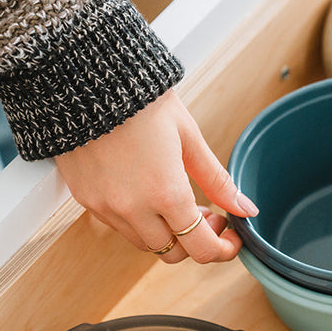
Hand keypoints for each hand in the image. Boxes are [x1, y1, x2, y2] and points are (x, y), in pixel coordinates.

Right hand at [54, 89, 258, 263]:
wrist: (85, 77)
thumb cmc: (142, 101)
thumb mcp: (189, 137)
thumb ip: (218, 180)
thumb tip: (246, 209)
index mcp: (165, 193)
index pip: (201, 249)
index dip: (223, 249)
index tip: (231, 235)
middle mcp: (132, 208)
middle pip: (173, 253)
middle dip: (196, 241)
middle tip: (208, 213)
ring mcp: (105, 207)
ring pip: (145, 243)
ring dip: (168, 233)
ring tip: (179, 201)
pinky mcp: (85, 199)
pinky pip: (119, 227)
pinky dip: (140, 222)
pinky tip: (150, 195)